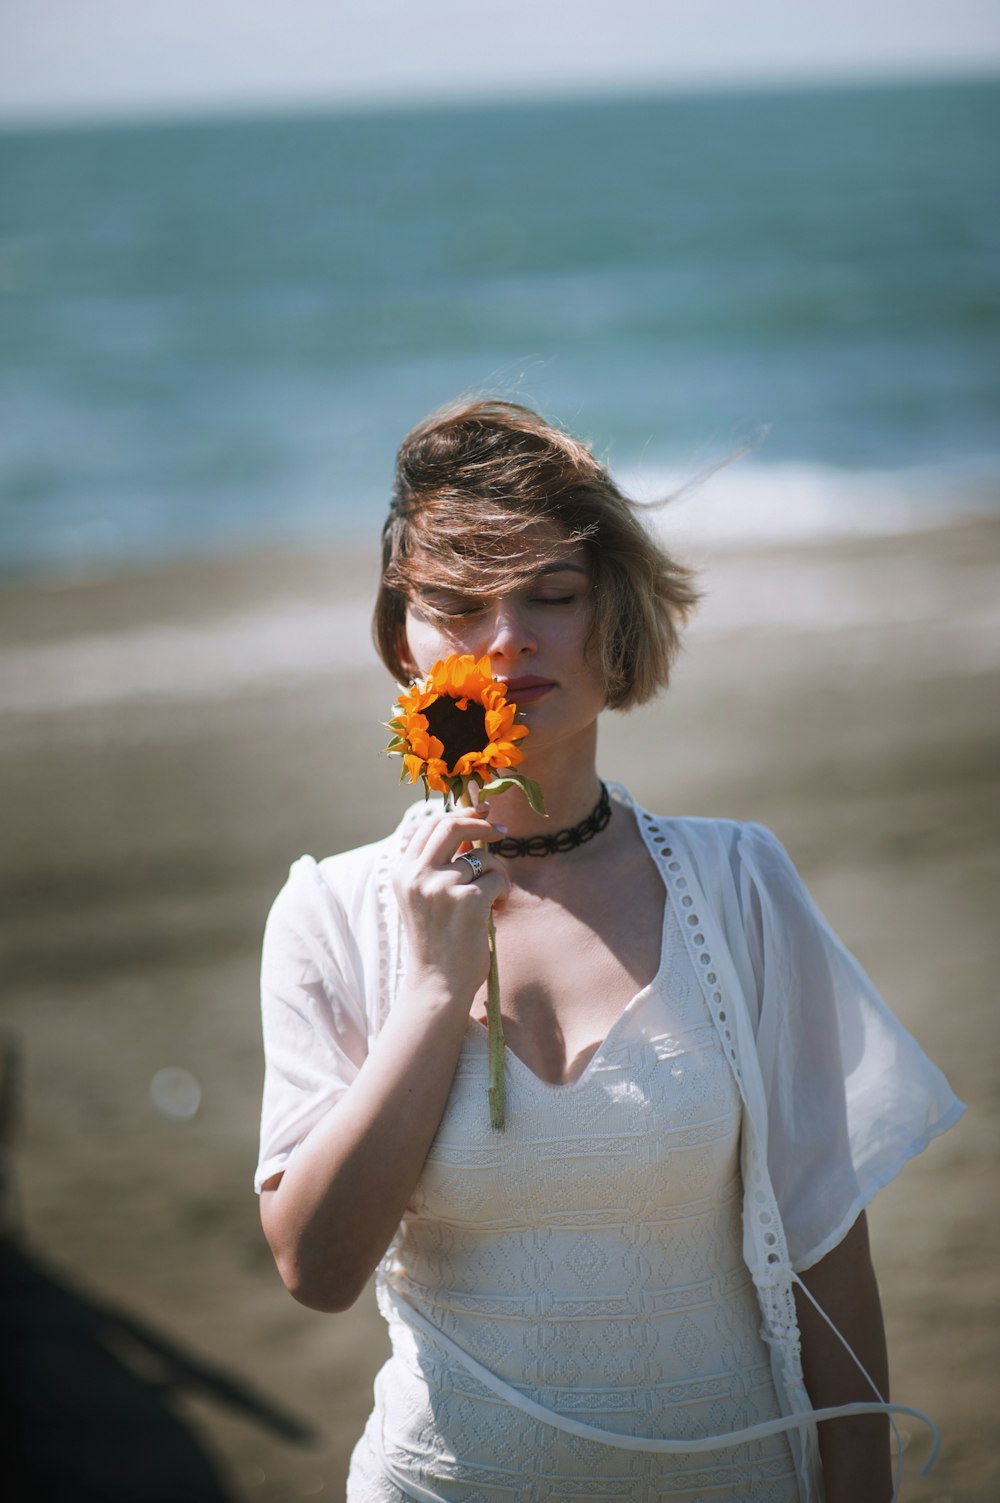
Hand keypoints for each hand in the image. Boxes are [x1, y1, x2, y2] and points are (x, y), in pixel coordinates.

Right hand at [392, 804, 509, 1009]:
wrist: (438, 985)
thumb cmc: (438, 940)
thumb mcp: (427, 896)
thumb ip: (440, 862)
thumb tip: (470, 824)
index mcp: (403, 872)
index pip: (430, 825)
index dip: (459, 813)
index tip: (482, 813)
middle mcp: (417, 875)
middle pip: (453, 825)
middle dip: (482, 824)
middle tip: (503, 831)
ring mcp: (442, 887)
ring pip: (484, 857)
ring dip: (499, 874)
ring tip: (494, 900)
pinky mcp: (468, 901)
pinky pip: (498, 879)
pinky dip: (504, 894)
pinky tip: (494, 913)